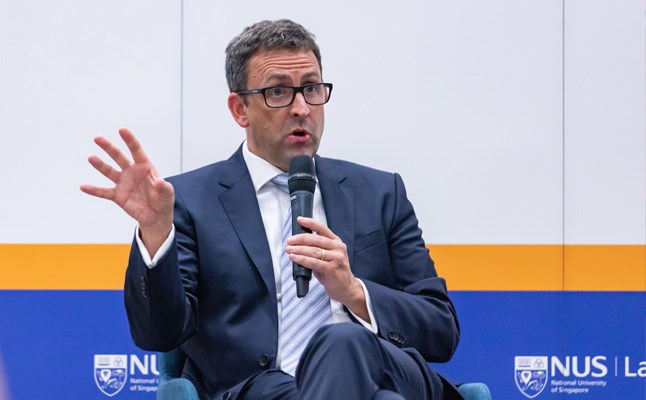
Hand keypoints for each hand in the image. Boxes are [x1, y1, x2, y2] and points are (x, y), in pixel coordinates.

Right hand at [80, 128, 173, 255]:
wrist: (156, 216)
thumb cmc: (163, 200)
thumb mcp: (167, 194)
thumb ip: (164, 188)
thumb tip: (161, 182)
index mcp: (145, 167)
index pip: (136, 150)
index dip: (129, 140)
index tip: (121, 129)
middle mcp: (131, 172)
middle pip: (118, 157)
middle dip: (109, 147)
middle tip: (97, 138)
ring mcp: (123, 183)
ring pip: (109, 171)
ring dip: (100, 165)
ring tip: (90, 157)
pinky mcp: (117, 196)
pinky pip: (103, 192)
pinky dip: (93, 190)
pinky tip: (83, 186)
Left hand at [286, 217, 368, 321]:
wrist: (346, 288)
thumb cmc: (334, 271)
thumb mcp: (328, 256)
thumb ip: (317, 248)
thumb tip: (298, 244)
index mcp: (336, 242)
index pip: (322, 228)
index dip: (310, 223)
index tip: (299, 220)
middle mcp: (338, 248)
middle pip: (316, 239)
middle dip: (300, 239)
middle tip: (289, 240)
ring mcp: (336, 258)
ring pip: (314, 251)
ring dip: (299, 249)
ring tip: (289, 249)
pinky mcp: (332, 269)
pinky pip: (314, 262)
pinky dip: (302, 259)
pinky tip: (294, 258)